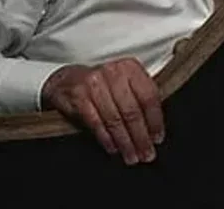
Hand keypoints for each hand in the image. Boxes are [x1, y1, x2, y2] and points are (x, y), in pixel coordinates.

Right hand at [41, 58, 164, 164]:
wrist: (66, 80)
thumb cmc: (103, 83)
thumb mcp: (125, 81)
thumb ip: (139, 97)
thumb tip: (154, 128)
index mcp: (130, 67)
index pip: (149, 96)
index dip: (155, 120)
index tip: (158, 138)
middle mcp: (114, 72)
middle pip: (132, 111)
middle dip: (141, 137)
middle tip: (147, 154)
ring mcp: (95, 84)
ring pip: (115, 119)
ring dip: (125, 142)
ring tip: (131, 156)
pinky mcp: (79, 96)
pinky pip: (97, 123)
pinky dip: (107, 138)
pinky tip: (114, 148)